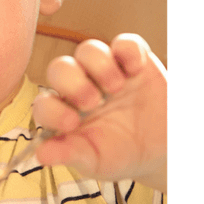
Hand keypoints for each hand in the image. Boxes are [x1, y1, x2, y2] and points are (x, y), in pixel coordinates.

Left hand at [32, 33, 166, 192]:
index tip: (71, 123)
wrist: (161, 150)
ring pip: (89, 49)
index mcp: (65, 112)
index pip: (44, 103)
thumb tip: (41, 155)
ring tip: (116, 88)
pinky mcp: (132, 61)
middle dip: (73, 84)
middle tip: (93, 102)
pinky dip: (129, 51)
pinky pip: (125, 42)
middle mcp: (80, 87)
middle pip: (60, 68)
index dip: (51, 110)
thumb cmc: (121, 154)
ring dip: (100, 66)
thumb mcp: (96, 161)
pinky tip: (135, 71)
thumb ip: (70, 154)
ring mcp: (106, 71)